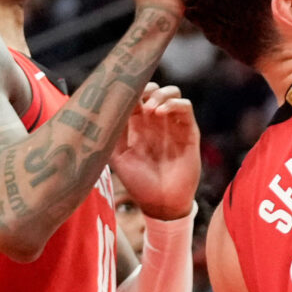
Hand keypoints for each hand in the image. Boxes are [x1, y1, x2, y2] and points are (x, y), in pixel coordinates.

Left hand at [110, 83, 200, 221]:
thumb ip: (112, 134)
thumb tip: (103, 111)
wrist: (162, 202)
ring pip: (172, 93)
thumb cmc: (139, 183)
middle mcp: (155, 122)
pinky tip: (161, 113)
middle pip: (154, 90)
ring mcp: (173, 125)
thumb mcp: (119, 157)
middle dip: (146, 88)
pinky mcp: (189, 131)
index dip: (129, 90)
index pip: (135, 97)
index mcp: (137, 126)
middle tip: (139, 99)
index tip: (122, 93)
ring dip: (161, 94)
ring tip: (152, 108)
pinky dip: (174, 103)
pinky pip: (186, 107)